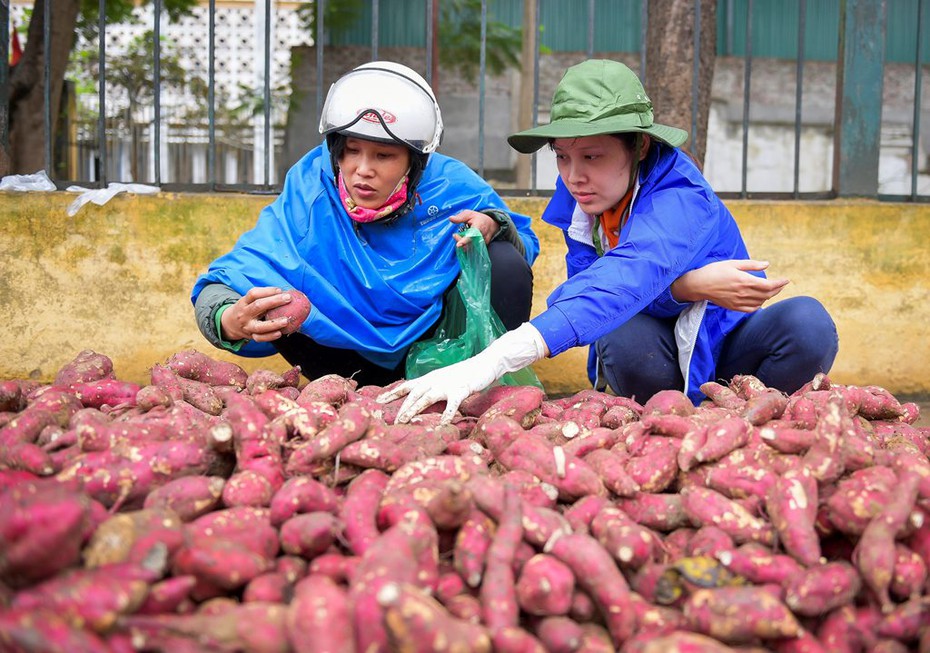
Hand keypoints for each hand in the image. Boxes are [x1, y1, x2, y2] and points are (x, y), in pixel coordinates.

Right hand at [220, 287, 294, 341]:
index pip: (253, 294)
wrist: (230, 324)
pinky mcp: (250, 336)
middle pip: (258, 306)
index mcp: (244, 302)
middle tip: (288, 298)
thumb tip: (283, 293)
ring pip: (259, 326)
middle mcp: (244, 314)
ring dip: (274, 324)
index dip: (267, 291)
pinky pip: (260, 338)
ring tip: (286, 320)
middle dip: (274, 301)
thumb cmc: (246, 309)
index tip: (280, 290)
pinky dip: (270, 336)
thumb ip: (262, 297)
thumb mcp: (248, 301)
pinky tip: (279, 333)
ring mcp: (247, 326)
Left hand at [378, 323, 547, 423]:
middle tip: (391, 423)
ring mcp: (446, 385)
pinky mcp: (460, 391)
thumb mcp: (444, 380)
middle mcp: (434, 380)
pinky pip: (451, 406)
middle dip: (400, 409)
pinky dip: (445, 416)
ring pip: (425, 399)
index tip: (378, 401)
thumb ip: (432, 389)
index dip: (391, 393)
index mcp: (429, 378)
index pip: (406, 386)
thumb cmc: (464, 374)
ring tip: (404, 423)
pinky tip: (440, 426)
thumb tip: (421, 402)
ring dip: (413, 411)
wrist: (484, 364)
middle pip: (412, 395)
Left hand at [449, 210, 499, 247]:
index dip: (465, 240)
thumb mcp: (469, 214)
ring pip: (470, 249)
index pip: (472, 235)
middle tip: (455, 235)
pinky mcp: (481, 248)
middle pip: (470, 244)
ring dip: (462, 244)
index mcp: (479, 227)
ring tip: (459, 236)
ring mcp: (482, 244)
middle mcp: (482, 237)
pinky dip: (465, 247)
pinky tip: (463, 241)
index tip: (458, 245)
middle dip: (460, 241)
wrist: (491, 224)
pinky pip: (471, 251)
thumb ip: (460, 217)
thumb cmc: (478, 219)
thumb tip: (450, 218)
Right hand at [671, 260, 788, 311]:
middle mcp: (743, 293)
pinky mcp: (733, 307)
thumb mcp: (733, 263)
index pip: (769, 285)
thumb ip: (751, 265)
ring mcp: (739, 301)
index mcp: (744, 280)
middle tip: (782, 284)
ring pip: (761, 302)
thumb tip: (767, 264)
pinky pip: (751, 309)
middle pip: (767, 294)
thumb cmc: (715, 271)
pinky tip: (760, 301)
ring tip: (772, 290)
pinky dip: (759, 305)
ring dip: (769, 297)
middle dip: (777, 289)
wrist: (699, 284)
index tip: (786, 280)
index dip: (780, 283)